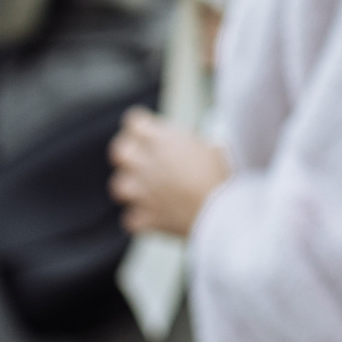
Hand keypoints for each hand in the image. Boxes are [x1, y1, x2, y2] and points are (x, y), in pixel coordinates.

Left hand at [107, 107, 227, 235]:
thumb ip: (197, 145)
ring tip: (144, 188)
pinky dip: (139, 218)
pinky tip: (152, 215)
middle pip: (119, 152)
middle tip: (140, 157)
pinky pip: (130, 219)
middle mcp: (145, 163)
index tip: (147, 130)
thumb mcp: (215, 148)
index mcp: (162, 140)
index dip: (141, 126)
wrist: (221, 211)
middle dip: (127, 153)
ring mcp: (142, 192)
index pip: (134, 122)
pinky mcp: (146, 218)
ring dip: (130, 186)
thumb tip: (201, 147)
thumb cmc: (222, 176)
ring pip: (118, 185)